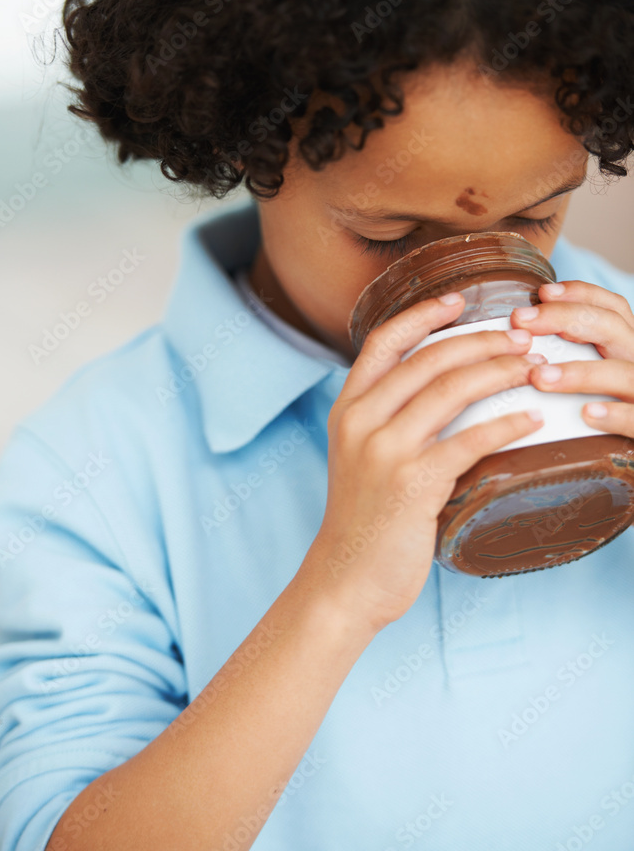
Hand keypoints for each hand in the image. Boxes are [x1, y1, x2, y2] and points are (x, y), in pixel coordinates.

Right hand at [302, 292, 546, 636]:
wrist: (345, 578)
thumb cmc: (362, 517)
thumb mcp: (357, 455)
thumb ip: (385, 418)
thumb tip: (440, 386)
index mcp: (347, 408)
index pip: (383, 342)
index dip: (423, 314)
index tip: (460, 299)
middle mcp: (360, 421)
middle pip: (428, 359)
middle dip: (481, 340)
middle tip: (520, 337)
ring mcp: (383, 451)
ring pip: (450, 390)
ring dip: (499, 371)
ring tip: (531, 366)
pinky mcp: (411, 484)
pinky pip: (468, 441)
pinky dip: (506, 425)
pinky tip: (531, 420)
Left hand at [510, 280, 633, 438]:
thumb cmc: (614, 409)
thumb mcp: (601, 374)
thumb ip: (576, 352)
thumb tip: (520, 336)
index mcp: (629, 346)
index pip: (612, 307)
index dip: (580, 293)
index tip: (542, 292)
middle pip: (612, 328)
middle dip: (565, 319)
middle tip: (521, 321)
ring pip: (622, 374)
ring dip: (580, 372)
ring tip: (541, 376)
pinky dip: (613, 415)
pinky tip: (586, 413)